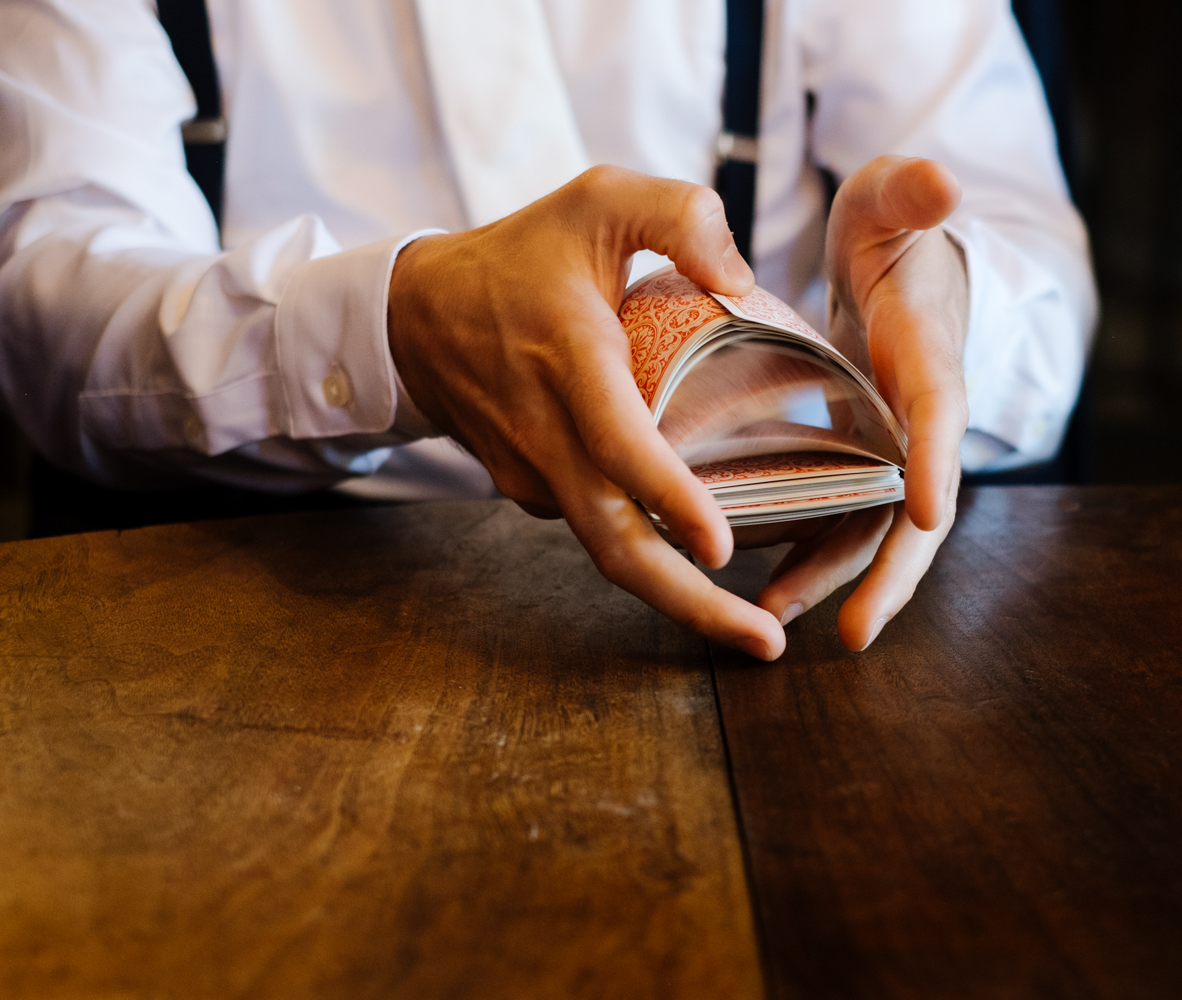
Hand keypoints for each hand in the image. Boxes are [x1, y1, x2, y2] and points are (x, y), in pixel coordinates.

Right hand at [387, 165, 787, 659]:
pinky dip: (653, 556)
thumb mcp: (600, 198)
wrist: (416, 317)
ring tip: (753, 627)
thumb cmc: (521, 254)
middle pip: (616, 542)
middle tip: (765, 645)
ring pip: (609, 549)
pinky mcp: (533, 492)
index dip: (670, 499)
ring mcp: (535, 474)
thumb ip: (680, 215)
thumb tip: (744, 282)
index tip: (724, 548)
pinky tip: (703, 563)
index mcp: (570, 362)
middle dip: (691, 604)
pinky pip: (599, 528)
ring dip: (679, 595)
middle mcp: (548, 436)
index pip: (619, 444)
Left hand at [751, 155, 969, 649]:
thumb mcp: (891, 201)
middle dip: (890, 572)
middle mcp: (918, 417)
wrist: (894, 268)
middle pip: (918, 507)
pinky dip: (809, 558)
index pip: (940, 410)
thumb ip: (909, 192)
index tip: (924, 510)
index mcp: (927, 354)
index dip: (935, 459)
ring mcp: (891, 447)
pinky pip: (840, 519)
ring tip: (776, 619)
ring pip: (873, 529)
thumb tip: (942, 180)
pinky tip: (762, 590)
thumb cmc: (892, 234)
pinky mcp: (859, 460)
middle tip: (856, 631)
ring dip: (834, 580)